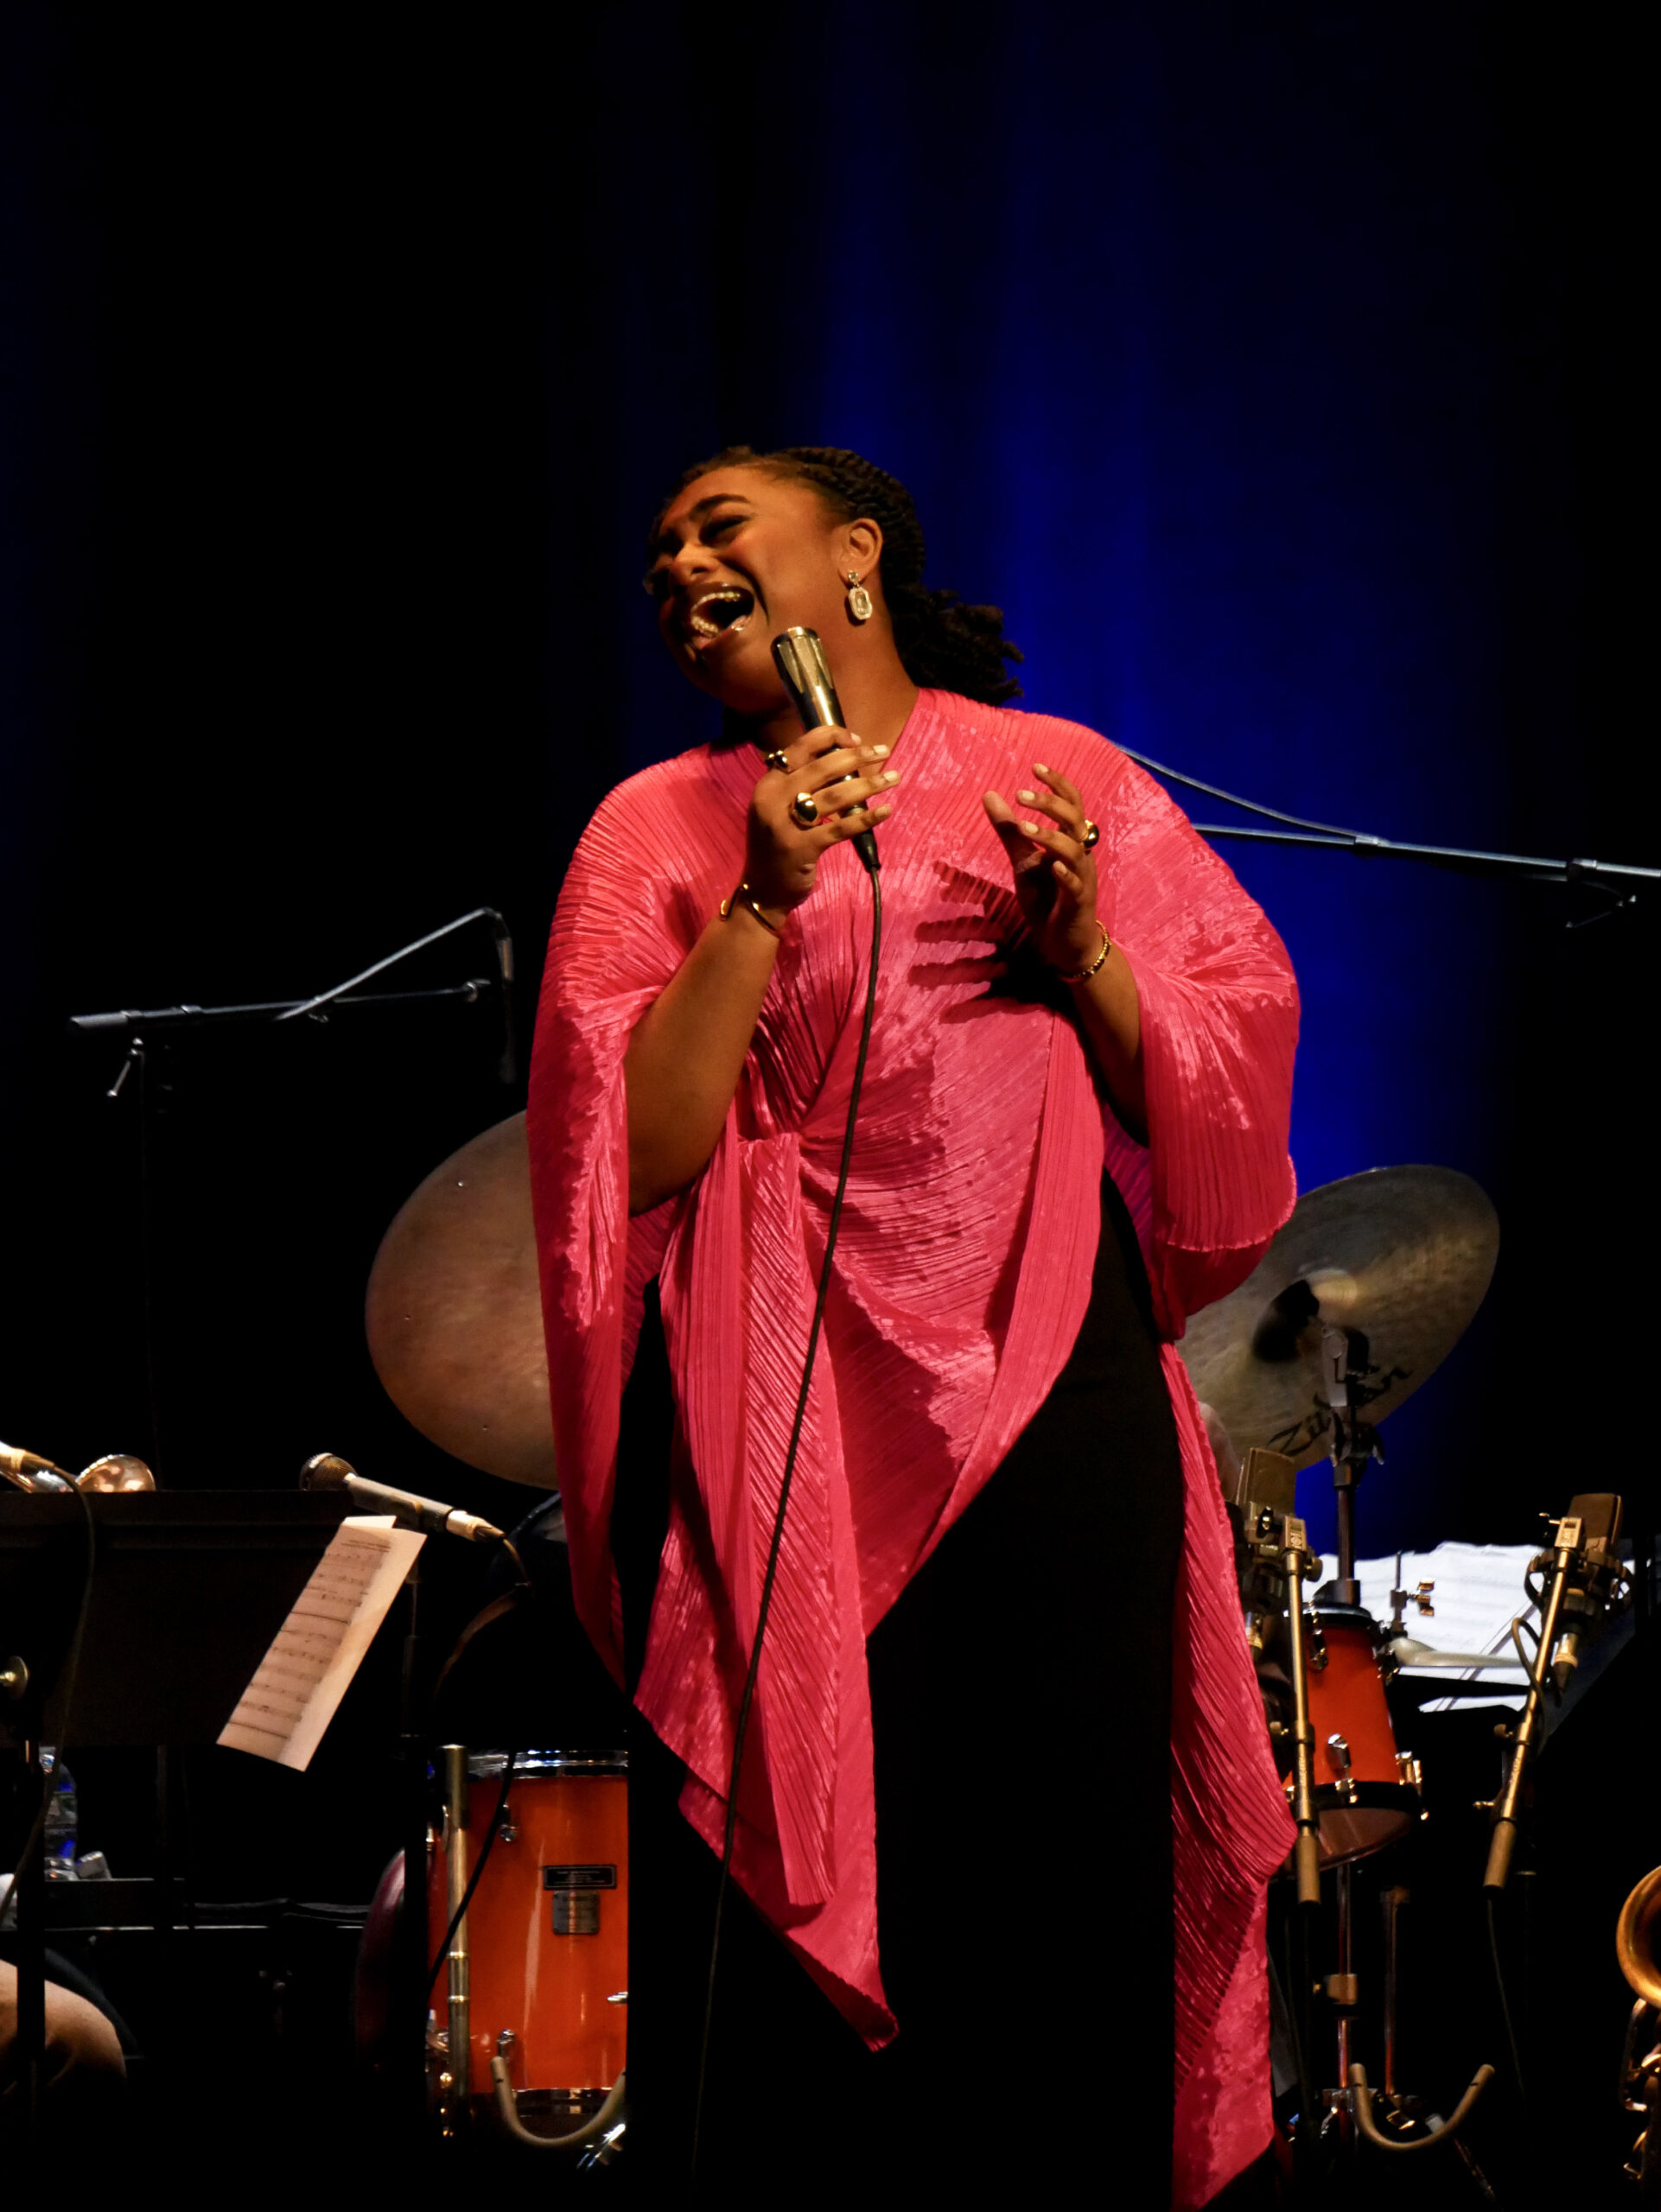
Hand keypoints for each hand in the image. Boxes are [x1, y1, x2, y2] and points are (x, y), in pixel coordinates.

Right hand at [745, 729, 899, 918]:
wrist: (761, 890)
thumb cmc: (777, 844)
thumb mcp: (778, 808)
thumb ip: (800, 784)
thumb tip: (844, 759)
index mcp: (768, 784)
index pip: (801, 748)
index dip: (832, 737)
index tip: (858, 740)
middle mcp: (773, 799)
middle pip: (822, 768)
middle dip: (857, 757)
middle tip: (883, 752)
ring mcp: (786, 825)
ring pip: (835, 796)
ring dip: (868, 785)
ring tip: (893, 778)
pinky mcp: (802, 849)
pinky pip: (840, 828)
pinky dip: (865, 818)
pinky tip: (885, 811)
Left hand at [982, 763, 1099, 971]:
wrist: (1065, 942)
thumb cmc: (1048, 898)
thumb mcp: (1024, 861)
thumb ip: (1010, 831)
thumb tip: (991, 794)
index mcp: (1070, 841)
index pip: (1071, 803)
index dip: (1057, 783)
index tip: (1035, 767)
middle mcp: (1081, 855)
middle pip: (1075, 819)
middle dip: (1050, 804)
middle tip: (1020, 795)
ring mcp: (1081, 878)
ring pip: (1074, 850)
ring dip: (1050, 836)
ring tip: (1024, 828)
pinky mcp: (1077, 903)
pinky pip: (1075, 885)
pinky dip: (1064, 874)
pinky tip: (1050, 866)